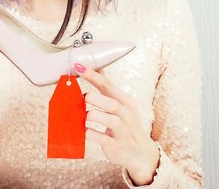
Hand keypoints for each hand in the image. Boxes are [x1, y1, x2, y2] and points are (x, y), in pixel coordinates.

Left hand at [74, 63, 159, 185]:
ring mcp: (122, 131)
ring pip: (108, 119)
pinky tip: (86, 131)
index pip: (108, 85)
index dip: (92, 75)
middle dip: (94, 98)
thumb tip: (96, 68)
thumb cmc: (126, 124)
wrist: (140, 153)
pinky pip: (102, 138)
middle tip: (83, 97)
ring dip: (92, 115)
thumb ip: (108, 88)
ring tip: (86, 116)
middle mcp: (126, 114)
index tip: (78, 66)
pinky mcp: (116, 146)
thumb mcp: (122, 104)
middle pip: (111, 103)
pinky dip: (91, 133)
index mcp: (125, 101)